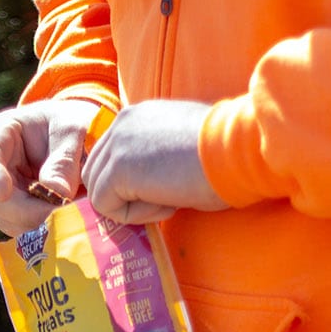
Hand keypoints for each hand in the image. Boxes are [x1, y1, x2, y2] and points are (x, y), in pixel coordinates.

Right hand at [0, 99, 99, 235]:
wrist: (77, 139)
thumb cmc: (70, 125)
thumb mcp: (72, 131)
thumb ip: (64, 159)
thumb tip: (57, 193)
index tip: (2, 192)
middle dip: (25, 209)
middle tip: (57, 213)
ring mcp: (1, 196)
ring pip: (8, 220)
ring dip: (36, 223)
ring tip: (67, 215)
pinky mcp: (16, 215)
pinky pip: (23, 230)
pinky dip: (42, 231)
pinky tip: (64, 223)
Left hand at [82, 100, 228, 222]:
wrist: (236, 151)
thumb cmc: (221, 154)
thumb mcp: (176, 148)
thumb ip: (150, 157)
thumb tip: (138, 185)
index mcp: (136, 115)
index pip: (107, 159)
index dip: (127, 185)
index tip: (164, 187)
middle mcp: (121, 123)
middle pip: (94, 176)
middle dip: (122, 197)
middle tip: (164, 198)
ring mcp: (117, 144)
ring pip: (98, 193)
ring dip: (130, 207)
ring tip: (167, 199)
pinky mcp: (118, 169)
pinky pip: (106, 207)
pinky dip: (134, 216)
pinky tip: (165, 203)